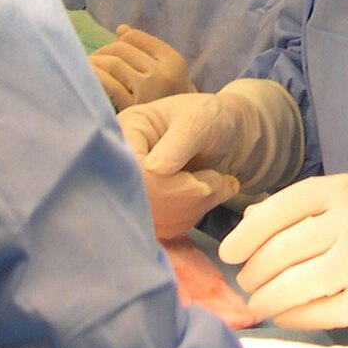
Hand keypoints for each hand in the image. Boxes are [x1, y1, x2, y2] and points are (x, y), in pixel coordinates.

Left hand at [90, 25, 194, 109]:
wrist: (179, 142)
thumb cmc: (166, 108)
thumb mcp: (165, 75)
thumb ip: (145, 52)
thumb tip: (120, 29)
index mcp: (174, 61)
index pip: (134, 38)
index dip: (117, 42)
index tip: (106, 54)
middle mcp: (163, 74)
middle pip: (121, 48)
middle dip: (102, 53)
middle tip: (90, 63)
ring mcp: (148, 90)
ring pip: (112, 62)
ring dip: (94, 63)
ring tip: (85, 72)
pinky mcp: (132, 106)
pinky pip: (106, 82)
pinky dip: (93, 77)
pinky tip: (87, 84)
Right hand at [118, 90, 247, 238]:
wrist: (227, 135)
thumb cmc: (210, 118)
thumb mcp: (198, 121)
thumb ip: (179, 142)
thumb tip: (154, 169)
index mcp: (123, 132)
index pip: (127, 169)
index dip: (161, 185)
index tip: (202, 184)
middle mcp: (120, 163)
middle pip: (136, 199)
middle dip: (184, 198)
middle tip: (218, 182)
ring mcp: (131, 189)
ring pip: (151, 218)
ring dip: (193, 208)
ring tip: (218, 184)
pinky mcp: (145, 210)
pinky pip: (161, 228)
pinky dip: (192, 217)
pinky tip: (209, 196)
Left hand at [219, 175, 347, 331]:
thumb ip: (310, 207)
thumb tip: (250, 223)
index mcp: (343, 189)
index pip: (277, 210)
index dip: (245, 236)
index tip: (228, 254)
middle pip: (279, 253)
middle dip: (253, 274)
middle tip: (246, 285)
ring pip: (292, 286)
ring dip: (266, 300)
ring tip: (259, 304)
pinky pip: (318, 313)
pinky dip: (293, 318)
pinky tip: (285, 316)